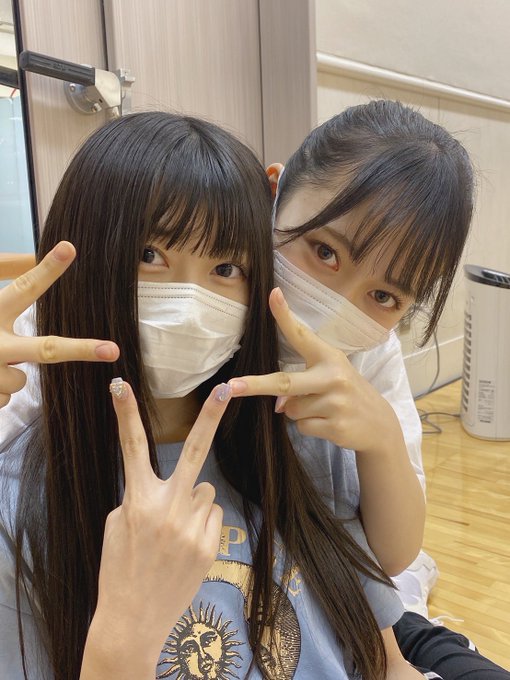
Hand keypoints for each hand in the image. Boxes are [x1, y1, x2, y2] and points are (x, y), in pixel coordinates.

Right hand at [0, 241, 118, 407]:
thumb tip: (34, 255)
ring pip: (19, 382)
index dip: (47, 270)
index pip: (22, 288)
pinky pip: (2, 400)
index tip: (70, 248)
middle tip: (111, 350)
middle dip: (80, 349)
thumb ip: (4, 272)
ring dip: (5, 376)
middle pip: (45, 349)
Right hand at [82, 380, 230, 678]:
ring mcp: (192, 527)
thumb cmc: (120, 568)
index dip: (125, 414)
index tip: (120, 384)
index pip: (131, 448)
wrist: (132, 619)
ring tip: (175, 532)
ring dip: (194, 502)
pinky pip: (212, 515)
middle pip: (194, 451)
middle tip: (226, 388)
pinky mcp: (209, 545)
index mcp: (138, 500)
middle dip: (211, 415)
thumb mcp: (118, 526)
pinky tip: (186, 545)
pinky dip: (203, 523)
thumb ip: (144, 496)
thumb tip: (178, 484)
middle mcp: (168, 508)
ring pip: (205, 491)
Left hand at [228, 287, 400, 454]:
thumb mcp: (329, 378)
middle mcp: (333, 376)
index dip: (285, 315)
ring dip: (298, 412)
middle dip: (256, 385)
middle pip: (285, 382)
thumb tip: (280, 407)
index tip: (272, 294)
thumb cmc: (346, 393)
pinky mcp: (336, 426)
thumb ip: (301, 385)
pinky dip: (309, 427)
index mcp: (329, 357)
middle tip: (232, 386)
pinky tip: (328, 423)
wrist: (379, 423)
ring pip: (291, 410)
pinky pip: (302, 427)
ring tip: (323, 409)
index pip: (301, 334)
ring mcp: (336, 402)